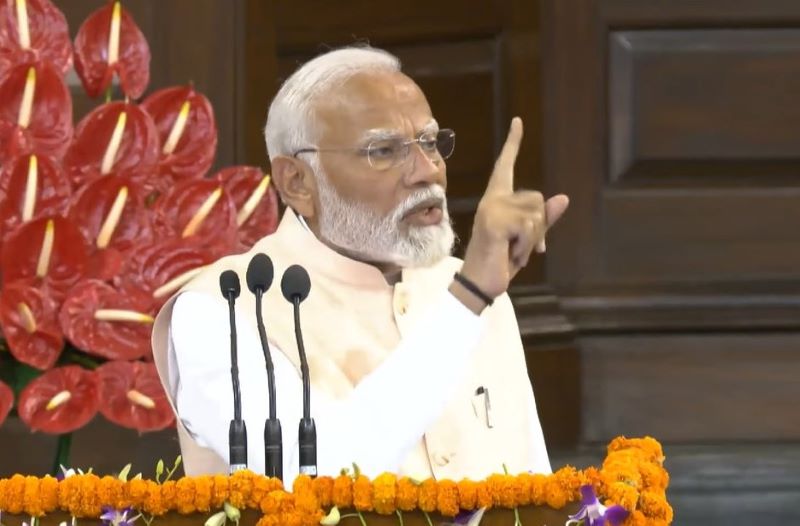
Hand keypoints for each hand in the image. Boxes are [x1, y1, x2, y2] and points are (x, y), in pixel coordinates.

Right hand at [453, 117, 568, 309]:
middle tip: (518, 248)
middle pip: (538, 199)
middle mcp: (492, 199)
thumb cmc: (501, 262)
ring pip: (537, 214)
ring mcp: (491, 209)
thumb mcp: (527, 240)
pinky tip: (510, 254)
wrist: (480, 284)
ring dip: (532, 239)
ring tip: (512, 251)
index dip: (513, 143)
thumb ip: (543, 219)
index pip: (505, 166)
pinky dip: (527, 246)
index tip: (519, 121)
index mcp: (497, 200)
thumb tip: (563, 198)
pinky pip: (529, 227)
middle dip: (538, 228)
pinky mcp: (494, 221)